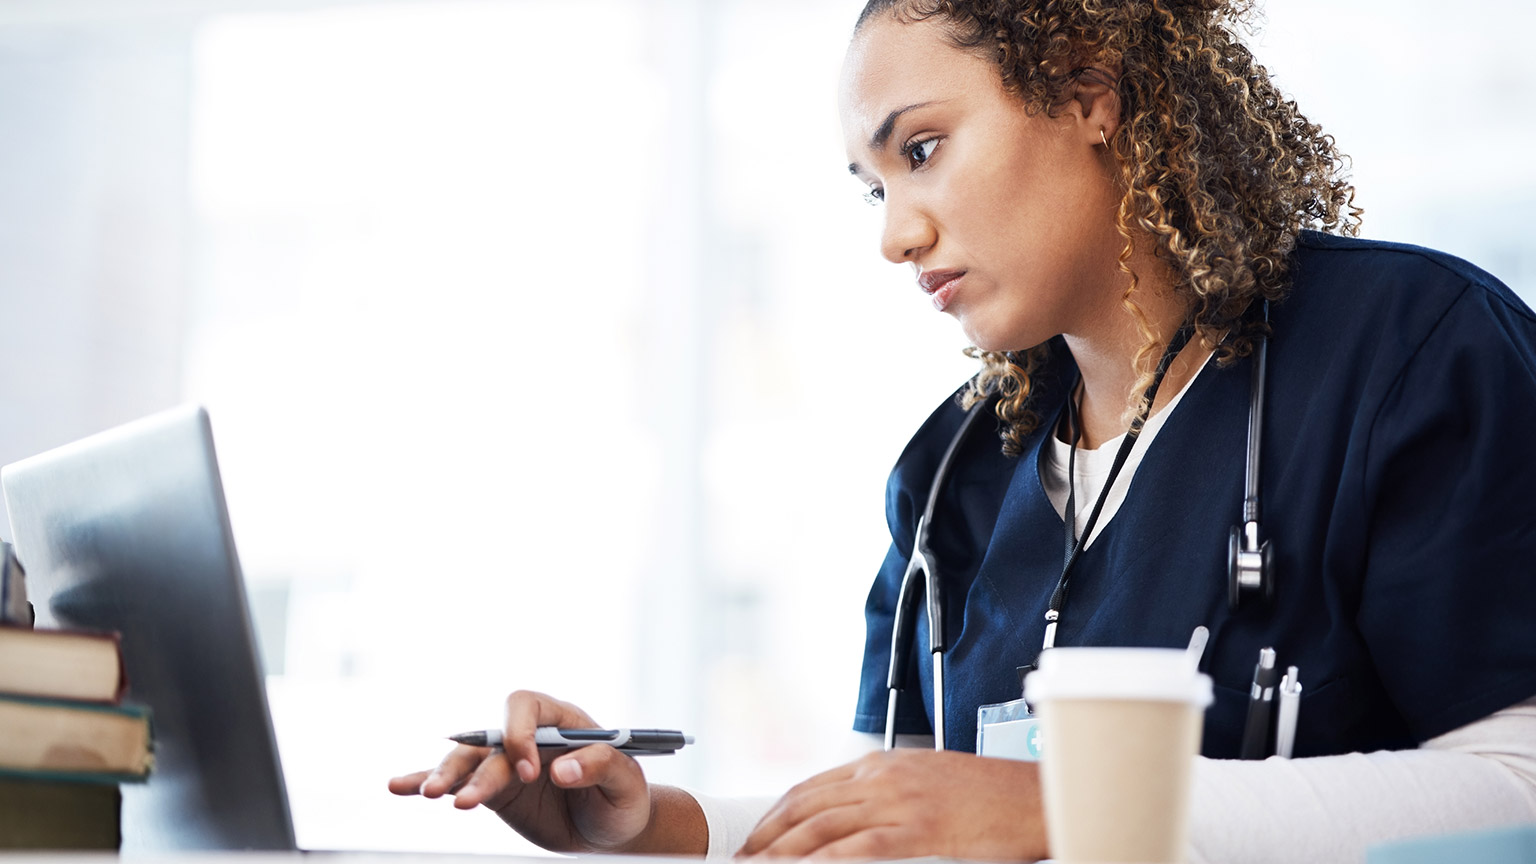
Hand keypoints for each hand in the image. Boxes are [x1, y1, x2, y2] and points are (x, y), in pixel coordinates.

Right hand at [387, 690, 651, 852]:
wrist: (611, 827)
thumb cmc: (624, 797)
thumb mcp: (626, 781)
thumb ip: (601, 766)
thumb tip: (561, 769)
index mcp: (562, 720)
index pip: (527, 707)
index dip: (520, 734)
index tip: (529, 772)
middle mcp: (528, 736)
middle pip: (489, 738)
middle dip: (474, 764)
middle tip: (466, 798)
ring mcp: (507, 762)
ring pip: (468, 761)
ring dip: (447, 775)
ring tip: (431, 795)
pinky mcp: (494, 789)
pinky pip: (458, 782)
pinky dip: (427, 782)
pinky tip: (399, 786)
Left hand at [738, 749, 1048, 860]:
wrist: (1037, 798)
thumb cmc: (991, 796)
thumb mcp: (927, 781)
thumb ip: (888, 794)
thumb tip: (854, 819)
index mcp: (881, 764)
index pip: (810, 789)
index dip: (774, 817)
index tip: (755, 840)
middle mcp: (881, 778)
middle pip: (805, 808)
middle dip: (766, 838)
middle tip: (741, 862)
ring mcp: (898, 802)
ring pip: (820, 828)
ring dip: (781, 853)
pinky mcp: (918, 830)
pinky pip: (857, 849)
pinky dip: (823, 862)